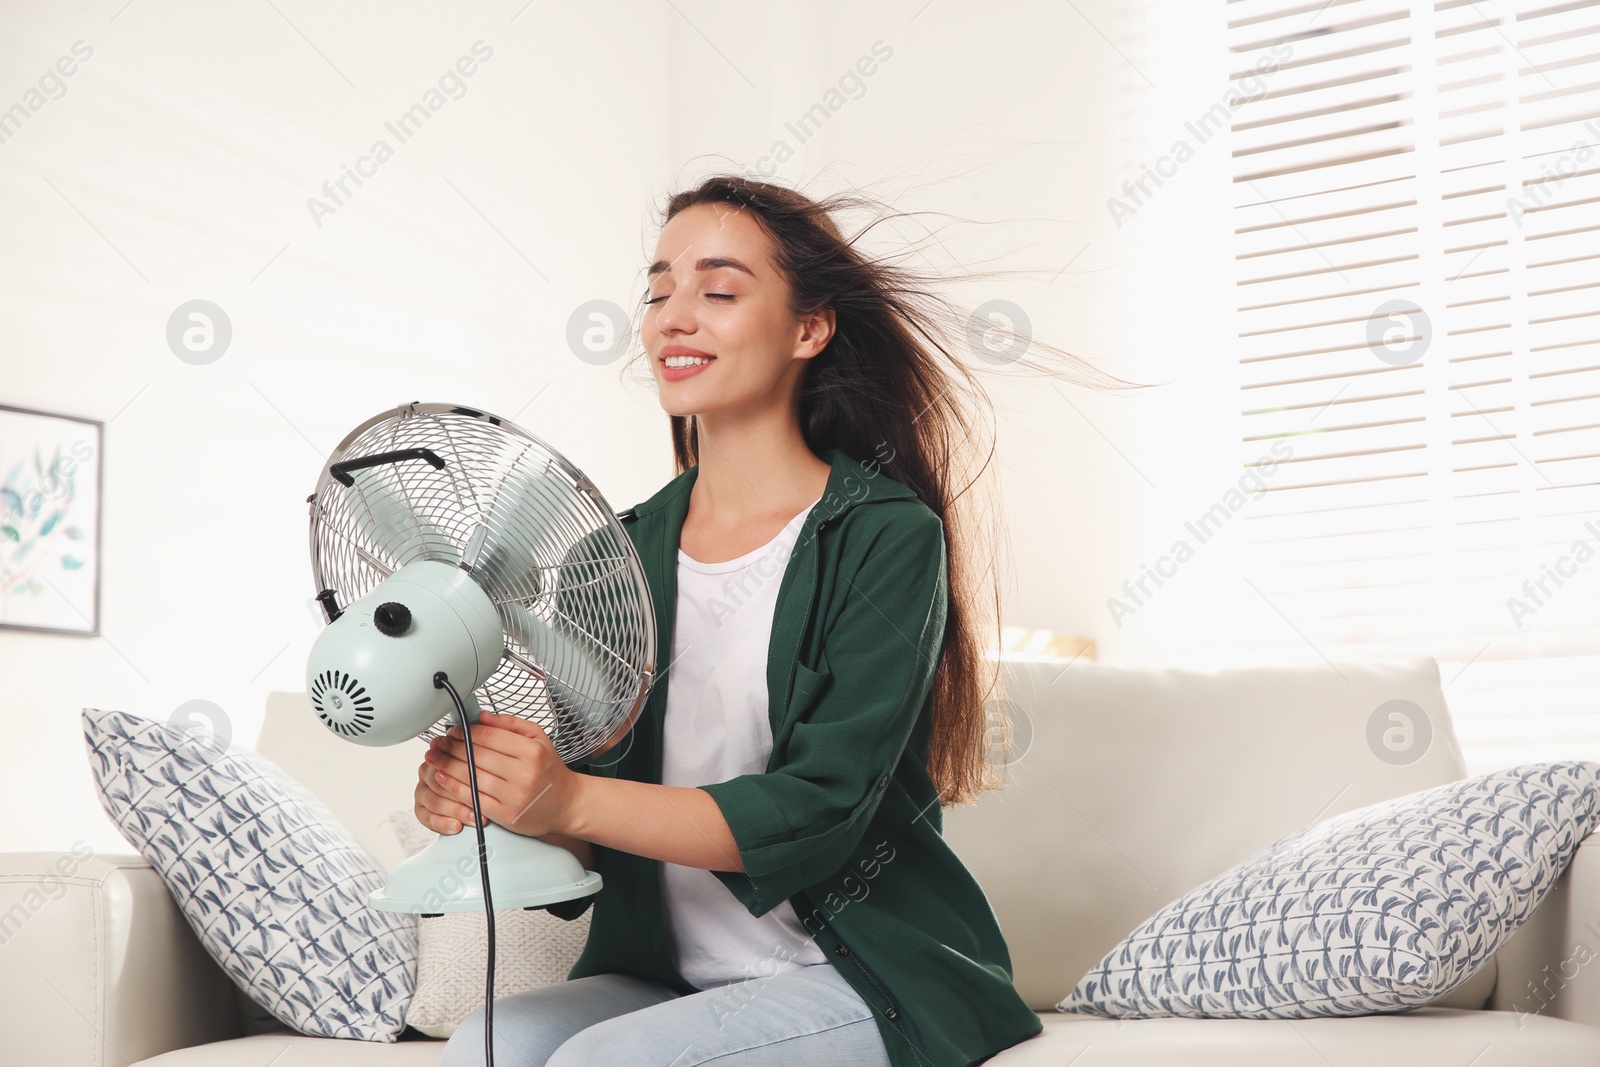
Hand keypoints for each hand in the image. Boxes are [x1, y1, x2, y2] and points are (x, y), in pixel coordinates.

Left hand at [413, 712, 580, 837]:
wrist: (567, 804)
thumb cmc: (551, 771)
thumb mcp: (540, 739)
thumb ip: (511, 725)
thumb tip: (482, 717)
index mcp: (532, 751)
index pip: (490, 736)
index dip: (466, 731)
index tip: (453, 729)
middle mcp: (523, 773)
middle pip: (477, 756)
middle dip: (452, 746)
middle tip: (438, 742)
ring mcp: (513, 795)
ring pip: (471, 776)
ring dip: (447, 765)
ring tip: (434, 757)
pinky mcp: (505, 814)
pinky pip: (473, 798)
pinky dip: (454, 787)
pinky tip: (443, 778)